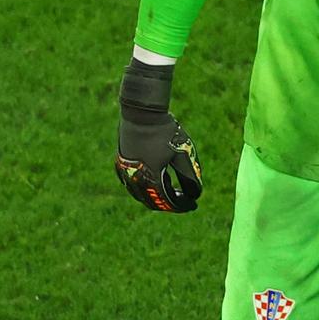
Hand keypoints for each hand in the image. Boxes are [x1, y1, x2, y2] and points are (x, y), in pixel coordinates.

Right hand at [115, 60, 203, 211]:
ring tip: (173, 194)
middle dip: (170, 204)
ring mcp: (126, 172)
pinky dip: (145, 188)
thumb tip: (196, 194)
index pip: (167, 201)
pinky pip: (132, 184)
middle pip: (153, 201)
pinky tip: (157, 184)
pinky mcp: (122, 164)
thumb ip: (190, 176)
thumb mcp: (183, 154)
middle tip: (185, 202)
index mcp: (151, 178)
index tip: (193, 205)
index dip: (182, 205)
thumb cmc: (166, 132)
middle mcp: (135, 178)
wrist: (142, 114)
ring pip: (140, 194)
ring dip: (157, 197)